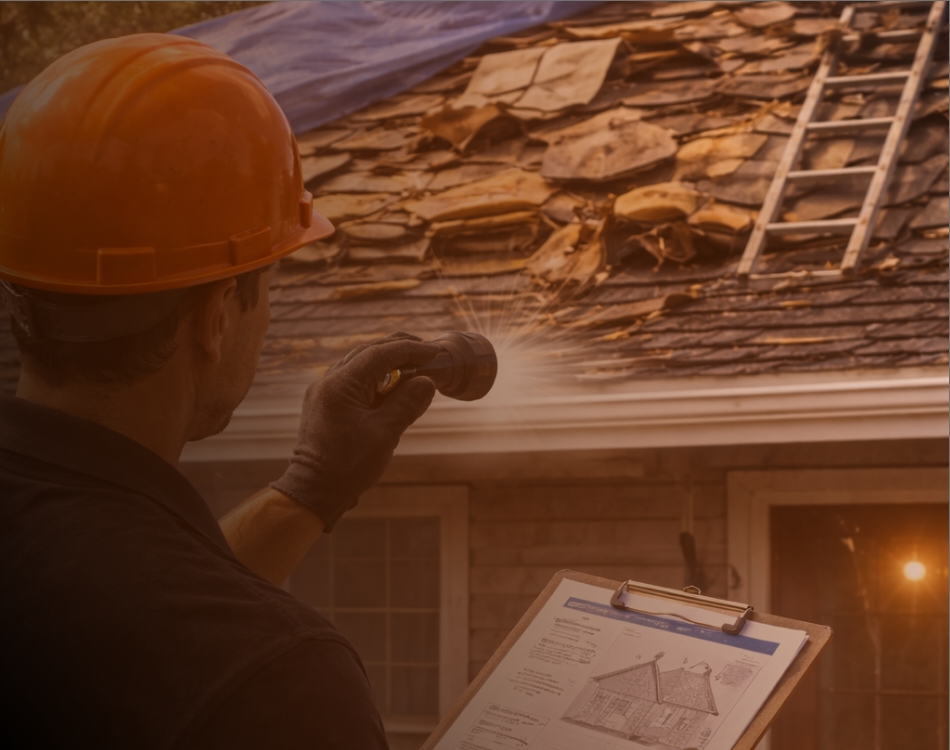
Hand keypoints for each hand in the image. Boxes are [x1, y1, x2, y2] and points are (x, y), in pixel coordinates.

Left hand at [270, 332, 439, 529]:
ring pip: (360, 366)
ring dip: (388, 364)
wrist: (314, 492)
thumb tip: (426, 382)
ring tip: (415, 368)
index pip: (380, 354)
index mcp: (340, 385)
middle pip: (368, 354)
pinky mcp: (326, 405)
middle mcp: (328, 382)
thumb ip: (407, 403)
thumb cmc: (347, 466)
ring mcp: (324, 393)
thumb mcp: (385, 434)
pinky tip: (393, 388)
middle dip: (399, 350)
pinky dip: (376, 380)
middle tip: (428, 352)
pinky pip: (354, 382)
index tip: (435, 351)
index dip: (410, 350)